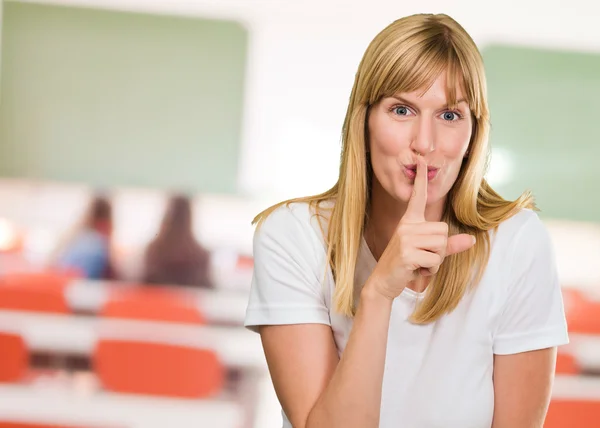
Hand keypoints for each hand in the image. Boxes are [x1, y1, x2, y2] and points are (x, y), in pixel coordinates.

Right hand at [367, 156, 475, 299]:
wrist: (384, 281)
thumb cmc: (407, 265)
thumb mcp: (427, 253)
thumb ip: (448, 245)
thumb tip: (471, 240)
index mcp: (409, 222)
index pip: (418, 198)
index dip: (421, 180)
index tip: (422, 161)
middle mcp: (407, 226)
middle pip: (443, 230)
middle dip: (441, 249)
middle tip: (425, 258)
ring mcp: (405, 239)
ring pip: (440, 245)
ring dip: (437, 261)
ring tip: (420, 264)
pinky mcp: (407, 253)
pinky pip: (435, 260)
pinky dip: (431, 270)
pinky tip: (417, 270)